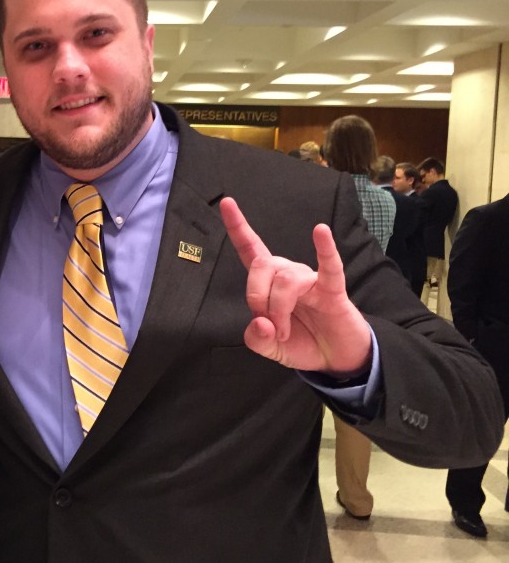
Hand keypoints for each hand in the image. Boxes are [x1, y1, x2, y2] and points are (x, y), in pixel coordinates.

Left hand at [220, 197, 371, 376]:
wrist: (336, 360)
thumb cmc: (303, 344)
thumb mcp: (269, 348)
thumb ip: (256, 338)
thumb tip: (260, 323)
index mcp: (269, 283)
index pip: (250, 249)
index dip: (237, 227)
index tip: (226, 202)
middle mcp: (288, 274)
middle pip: (262, 265)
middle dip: (256, 296)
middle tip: (266, 325)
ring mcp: (311, 280)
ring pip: (286, 279)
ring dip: (279, 310)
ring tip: (284, 333)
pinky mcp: (333, 289)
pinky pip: (329, 265)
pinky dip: (325, 248)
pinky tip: (320, 232)